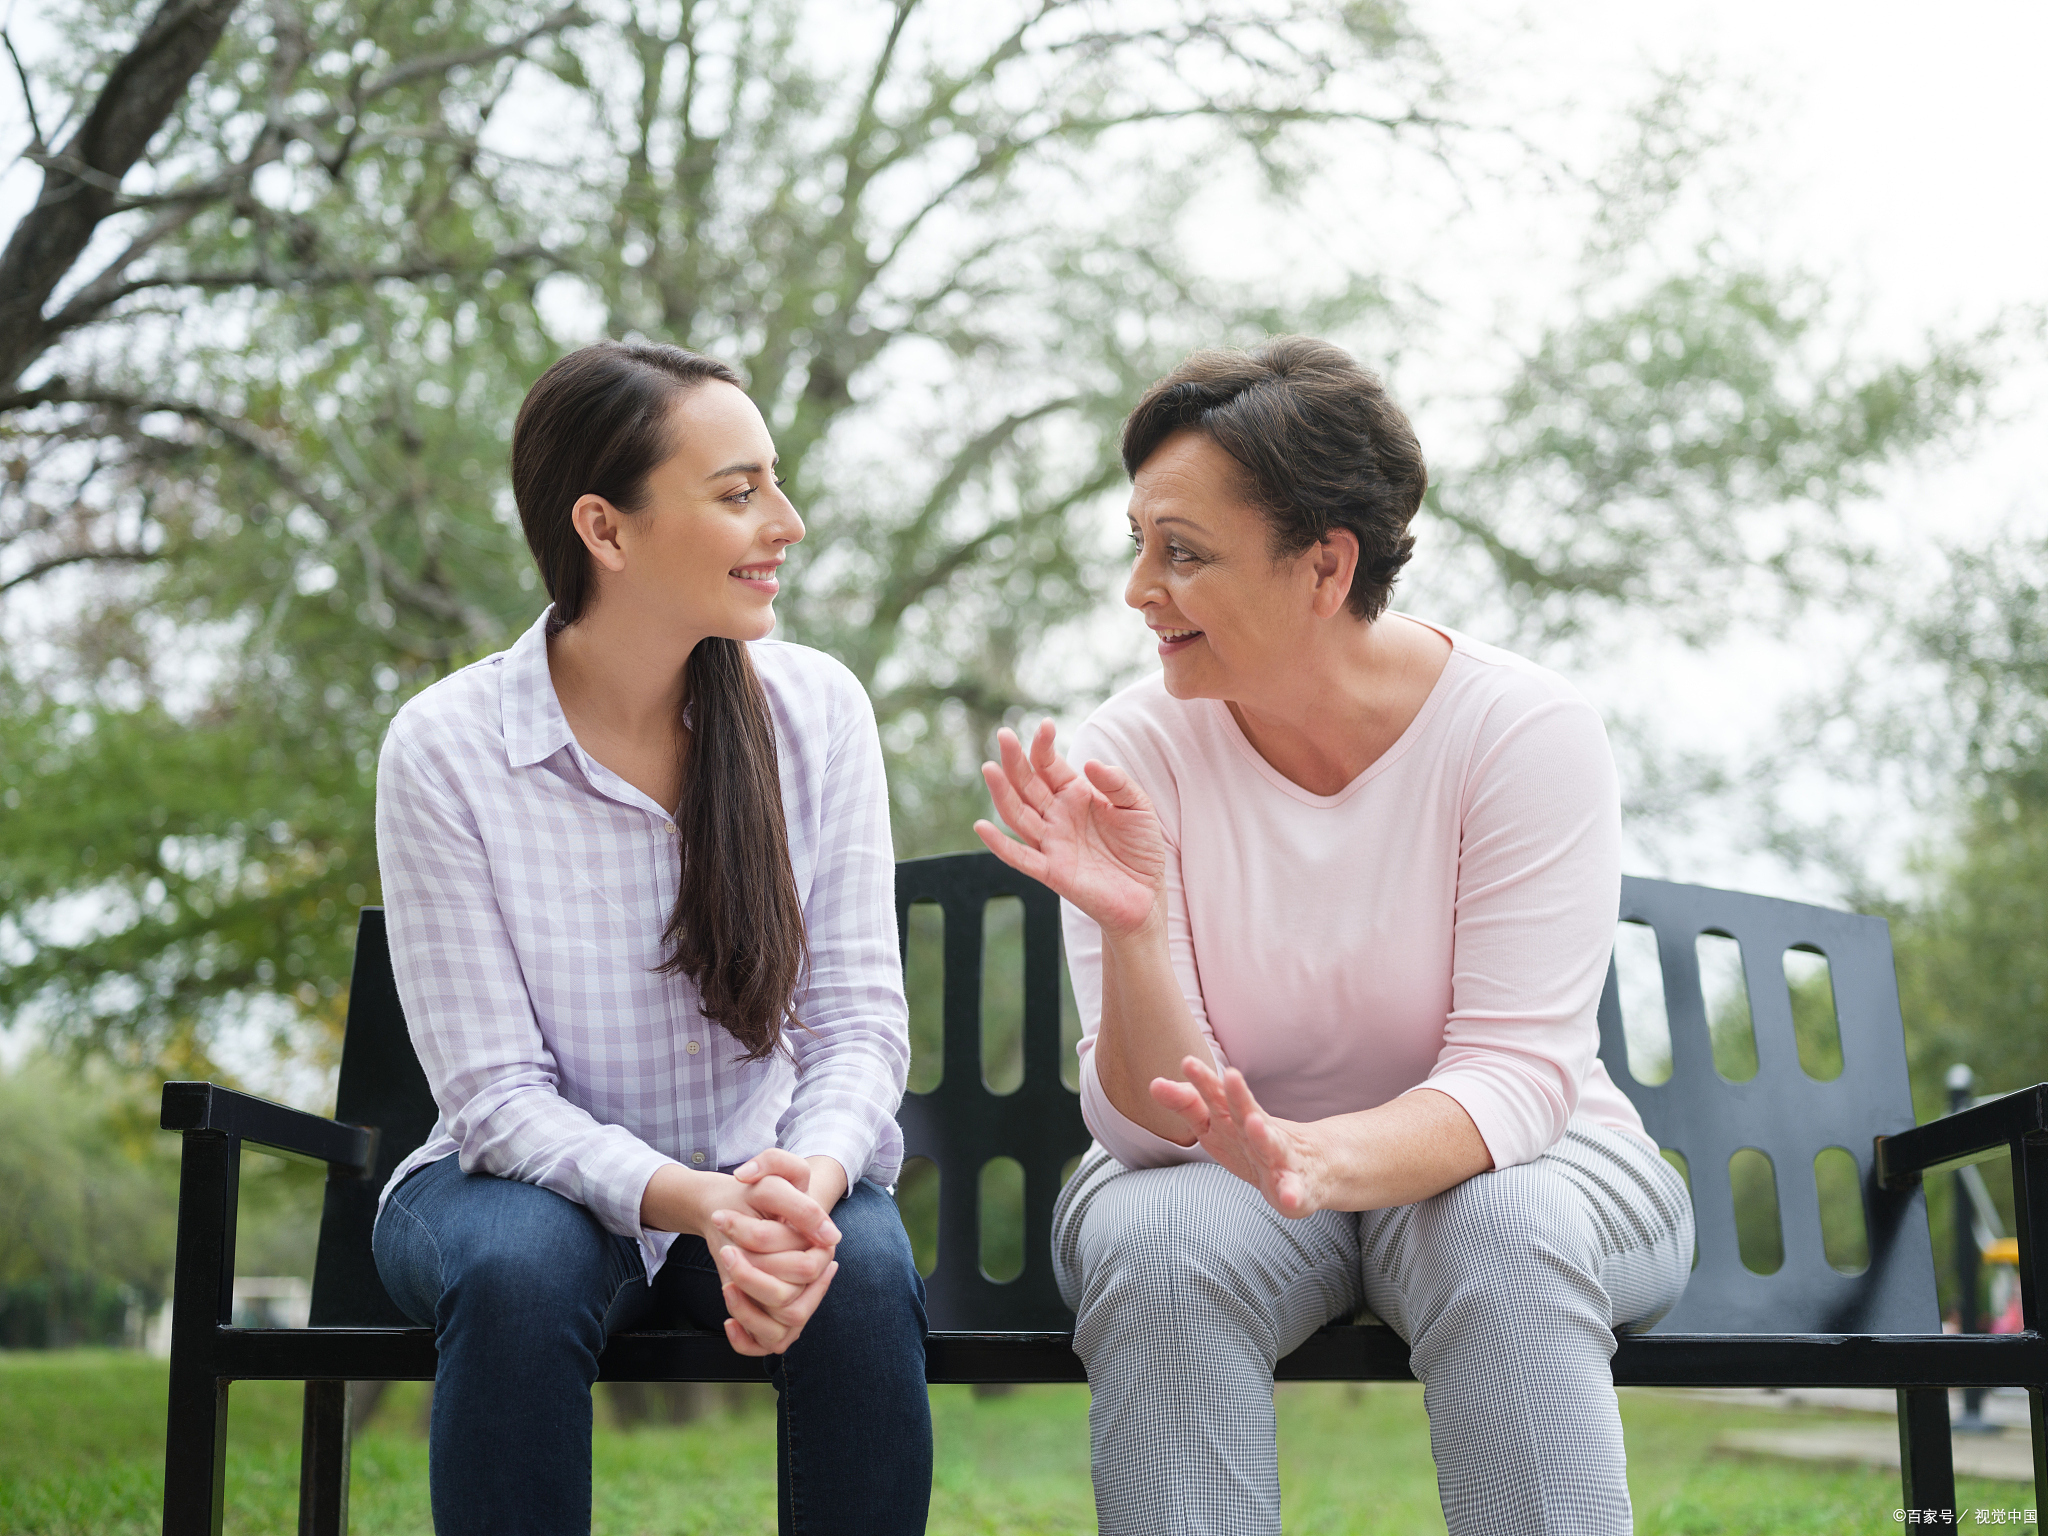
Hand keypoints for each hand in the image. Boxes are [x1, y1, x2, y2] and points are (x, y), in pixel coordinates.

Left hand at [713, 1149, 842, 1355]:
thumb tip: (750, 1177)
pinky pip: (769, 1345)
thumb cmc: (762, 1196)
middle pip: (791, 1299)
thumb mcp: (772, 1168)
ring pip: (784, 1326)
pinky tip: (728, 1320)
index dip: (760, 1242)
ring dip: (749, 1310)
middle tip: (725, 1251)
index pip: (802, 1263)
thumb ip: (774, 1161)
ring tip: (726, 1285)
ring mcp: (799, 1301)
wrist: (744, 1213)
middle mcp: (816, 1278)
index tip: (724, 1220)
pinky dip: (747, 1339)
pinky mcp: (777, 1320)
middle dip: (753, 1277)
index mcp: (823, 1246)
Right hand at [973, 719, 1166, 939]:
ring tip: (990, 768)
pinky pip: (1021, 857)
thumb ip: (1117, 783)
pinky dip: (1000, 844)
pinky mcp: (1051, 872)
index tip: (1045, 725)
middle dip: (1014, 761)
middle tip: (1004, 735)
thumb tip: (1089, 764)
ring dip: (1002, 793)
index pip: (1049, 766)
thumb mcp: (1138, 806)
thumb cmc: (1141, 847)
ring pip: (1018, 815)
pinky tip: (982, 827)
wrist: (1146, 894)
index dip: (1044, 746)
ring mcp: (1051, 843)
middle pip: (1027, 785)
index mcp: (1075, 795)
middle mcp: (1057, 816)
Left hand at [1151, 1056, 1324, 1217]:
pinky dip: (1292, 1192)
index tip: (1187, 1062)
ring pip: (1272, 1146)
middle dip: (1238, 1095)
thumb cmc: (1253, 1143)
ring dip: (1263, 1135)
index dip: (1203, 1081)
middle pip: (1246, 1112)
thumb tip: (1154, 1084)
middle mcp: (1260, 1133)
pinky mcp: (1295, 1187)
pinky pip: (1293, 1190)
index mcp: (1237, 1119)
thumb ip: (1189, 1105)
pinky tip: (1288, 1196)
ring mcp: (1280, 1159)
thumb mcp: (1219, 1123)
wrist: (1312, 1166)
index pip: (1218, 1096)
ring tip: (1253, 1123)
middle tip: (1230, 1075)